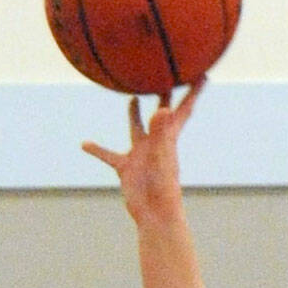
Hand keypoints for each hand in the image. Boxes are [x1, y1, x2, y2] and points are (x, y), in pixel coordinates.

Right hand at [82, 80, 204, 222]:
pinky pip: (109, 155)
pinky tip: (85, 144)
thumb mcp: (160, 156)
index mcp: (169, 137)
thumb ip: (161, 132)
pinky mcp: (126, 167)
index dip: (193, 91)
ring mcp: (141, 154)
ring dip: (135, 114)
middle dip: (164, 94)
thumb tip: (162, 109)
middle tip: (165, 74)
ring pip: (137, 129)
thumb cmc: (162, 188)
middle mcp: (156, 142)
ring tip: (133, 98)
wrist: (154, 214)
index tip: (202, 72)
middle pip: (161, 112)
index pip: (183, 108)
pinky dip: (97, 150)